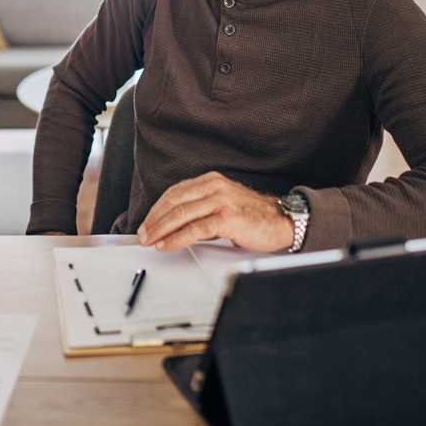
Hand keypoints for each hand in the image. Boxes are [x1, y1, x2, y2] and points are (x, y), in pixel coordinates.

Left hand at [137, 171, 292, 252]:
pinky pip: (195, 229)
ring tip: (150, 241)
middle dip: (155, 220)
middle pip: (174, 202)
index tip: (147, 222)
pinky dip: (177, 238)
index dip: (157, 208)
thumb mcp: (223, 203)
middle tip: (143, 234)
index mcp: (211, 181)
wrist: (282, 221)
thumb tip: (174, 224)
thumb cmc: (253, 216)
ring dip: (161, 229)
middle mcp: (214, 187)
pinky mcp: (226, 218)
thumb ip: (202, 207)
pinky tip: (167, 245)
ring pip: (181, 214)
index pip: (175, 192)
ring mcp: (221, 201)